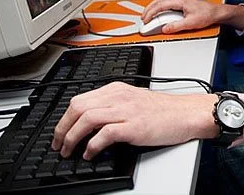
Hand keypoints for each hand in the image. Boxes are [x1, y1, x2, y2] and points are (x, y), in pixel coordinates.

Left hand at [51, 82, 217, 159]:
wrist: (186, 114)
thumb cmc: (164, 110)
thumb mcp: (133, 100)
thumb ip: (112, 105)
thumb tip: (90, 122)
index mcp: (116, 89)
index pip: (79, 99)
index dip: (64, 118)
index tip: (59, 132)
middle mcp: (118, 97)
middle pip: (78, 107)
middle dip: (62, 128)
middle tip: (58, 144)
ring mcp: (126, 111)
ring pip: (87, 119)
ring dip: (72, 137)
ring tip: (68, 151)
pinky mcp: (134, 126)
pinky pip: (104, 134)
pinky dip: (92, 146)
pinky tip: (89, 154)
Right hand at [141, 0, 220, 32]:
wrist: (216, 12)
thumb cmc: (207, 14)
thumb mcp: (191, 23)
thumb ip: (176, 26)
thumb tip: (165, 28)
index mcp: (179, 0)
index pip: (160, 5)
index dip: (150, 13)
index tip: (146, 21)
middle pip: (158, 1)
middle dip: (148, 10)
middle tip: (143, 19)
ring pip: (161, 1)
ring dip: (153, 9)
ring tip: (148, 17)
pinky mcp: (181, 2)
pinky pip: (166, 3)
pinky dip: (159, 8)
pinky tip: (157, 14)